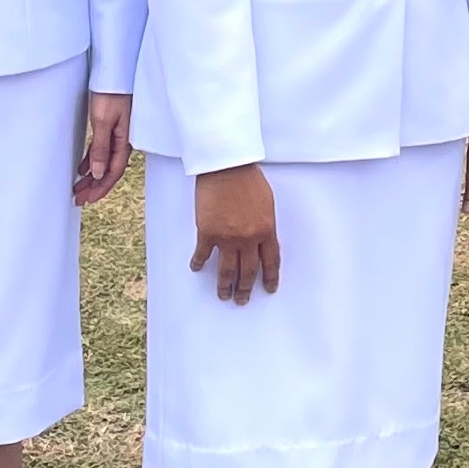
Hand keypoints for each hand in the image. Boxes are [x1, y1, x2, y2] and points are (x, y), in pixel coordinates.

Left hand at [74, 90, 131, 205]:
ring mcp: (117, 134)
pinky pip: (101, 151)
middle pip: (108, 170)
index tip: (87, 199)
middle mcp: (123, 140)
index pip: (113, 172)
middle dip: (94, 187)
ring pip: (103, 162)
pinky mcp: (110, 126)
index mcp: (124, 141)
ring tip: (78, 188)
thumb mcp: (103, 122)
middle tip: (78, 199)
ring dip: (91, 176)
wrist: (115, 71)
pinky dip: (91, 162)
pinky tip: (82, 168)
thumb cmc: (112, 93)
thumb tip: (97, 173)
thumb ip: (101, 148)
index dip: (101, 188)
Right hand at [191, 161, 278, 302]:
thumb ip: (265, 223)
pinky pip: (203, 255)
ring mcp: (227, 238)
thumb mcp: (267, 202)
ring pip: (227, 270)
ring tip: (223, 295)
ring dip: (225, 286)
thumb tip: (263, 238)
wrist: (226, 167)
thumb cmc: (248, 179)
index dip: (270, 277)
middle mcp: (248, 239)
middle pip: (248, 271)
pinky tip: (197, 268)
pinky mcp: (207, 233)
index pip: (271, 261)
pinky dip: (199, 263)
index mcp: (266, 230)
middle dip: (245, 288)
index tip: (268, 289)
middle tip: (242, 300)